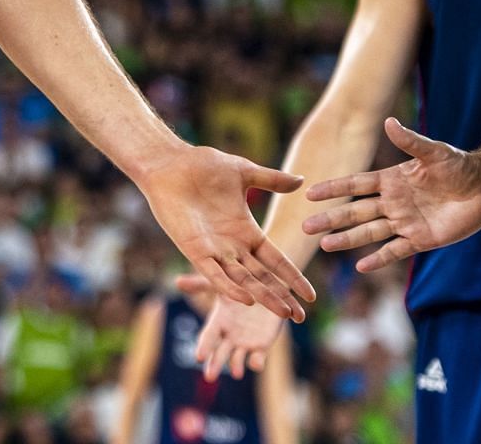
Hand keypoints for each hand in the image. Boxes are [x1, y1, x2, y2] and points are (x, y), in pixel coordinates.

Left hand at [137, 145, 315, 315]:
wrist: (170, 162)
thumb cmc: (203, 166)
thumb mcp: (244, 173)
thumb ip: (272, 180)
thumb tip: (302, 181)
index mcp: (246, 231)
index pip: (275, 260)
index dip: (292, 277)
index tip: (311, 295)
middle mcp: (233, 246)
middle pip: (263, 277)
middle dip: (281, 296)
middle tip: (300, 317)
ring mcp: (215, 250)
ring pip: (243, 280)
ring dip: (262, 297)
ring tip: (282, 314)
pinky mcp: (194, 250)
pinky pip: (215, 274)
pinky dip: (230, 287)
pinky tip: (246, 300)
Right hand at [175, 274, 286, 380]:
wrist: (269, 291)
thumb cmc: (242, 286)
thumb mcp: (222, 282)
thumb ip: (201, 284)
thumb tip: (176, 282)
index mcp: (218, 322)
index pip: (208, 337)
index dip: (204, 346)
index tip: (198, 357)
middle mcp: (229, 336)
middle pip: (219, 353)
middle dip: (214, 364)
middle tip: (209, 377)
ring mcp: (245, 342)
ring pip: (237, 358)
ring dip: (236, 365)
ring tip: (236, 373)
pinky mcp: (262, 345)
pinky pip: (258, 357)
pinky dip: (257, 362)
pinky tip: (256, 363)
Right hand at [301, 118, 480, 270]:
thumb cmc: (458, 165)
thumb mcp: (433, 152)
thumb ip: (410, 141)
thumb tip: (388, 122)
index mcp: (390, 180)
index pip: (356, 185)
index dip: (334, 189)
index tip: (310, 193)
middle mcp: (392, 202)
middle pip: (356, 212)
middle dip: (331, 219)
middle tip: (306, 226)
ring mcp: (404, 222)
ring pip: (369, 232)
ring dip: (347, 239)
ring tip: (324, 245)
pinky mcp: (419, 239)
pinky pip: (395, 251)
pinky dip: (378, 259)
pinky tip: (360, 266)